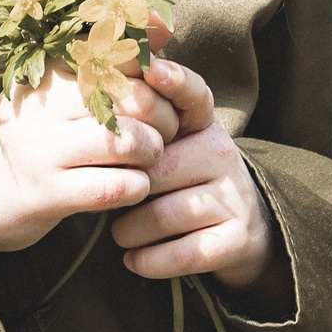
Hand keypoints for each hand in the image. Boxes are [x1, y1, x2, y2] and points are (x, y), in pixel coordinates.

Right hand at [0, 64, 182, 259]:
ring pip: (129, 142)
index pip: (124, 54)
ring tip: (147, 157)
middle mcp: (44, 101)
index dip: (157, 75)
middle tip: (164, 131)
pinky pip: (115, 187)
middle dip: (165, 117)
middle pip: (134, 96)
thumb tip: (164, 23)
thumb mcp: (65, 89)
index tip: (163, 92)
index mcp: (52, 66)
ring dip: (153, 153)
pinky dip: (137, 187)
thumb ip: (115, 56)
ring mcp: (43, 148)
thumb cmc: (39, 134)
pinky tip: (133, 184)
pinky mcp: (48, 193)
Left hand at [109, 25, 287, 301]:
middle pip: (156, 168)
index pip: (193, 95)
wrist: (242, 231)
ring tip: (121, 234)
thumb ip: (139, 124)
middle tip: (111, 202)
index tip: (152, 70)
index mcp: (204, 125)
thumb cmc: (185, 181)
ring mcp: (233, 198)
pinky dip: (149, 261)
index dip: (174, 81)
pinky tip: (135, 259)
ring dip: (129, 231)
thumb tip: (89, 90)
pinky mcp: (234, 240)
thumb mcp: (172, 145)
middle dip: (124, 190)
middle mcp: (223, 155)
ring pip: (163, 214)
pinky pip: (180, 254)